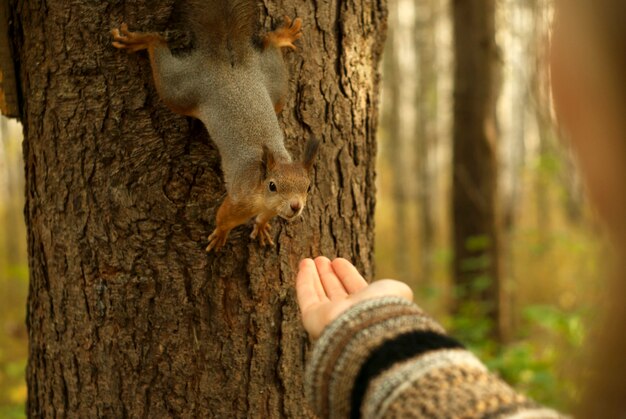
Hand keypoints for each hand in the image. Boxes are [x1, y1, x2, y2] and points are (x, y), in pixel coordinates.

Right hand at [296, 257, 413, 338]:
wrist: (370, 328)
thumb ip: (396, 288)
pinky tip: (304, 264)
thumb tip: (396, 289)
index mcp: (369, 310)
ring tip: (310, 259)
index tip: (338, 261)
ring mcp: (330, 318)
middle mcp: (349, 315)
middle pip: (334, 292)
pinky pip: (306, 296)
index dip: (346, 275)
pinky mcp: (313, 319)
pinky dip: (304, 280)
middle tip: (322, 260)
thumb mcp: (397, 292)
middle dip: (328, 276)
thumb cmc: (386, 309)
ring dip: (314, 276)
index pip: (354, 290)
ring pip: (319, 294)